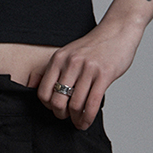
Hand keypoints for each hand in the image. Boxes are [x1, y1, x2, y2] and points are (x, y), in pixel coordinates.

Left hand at [27, 23, 142, 129]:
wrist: (118, 30)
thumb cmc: (94, 46)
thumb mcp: (69, 53)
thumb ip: (56, 70)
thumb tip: (34, 85)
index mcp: (59, 59)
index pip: (44, 93)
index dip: (49, 106)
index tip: (56, 108)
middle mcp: (71, 63)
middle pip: (57, 102)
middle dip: (61, 115)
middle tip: (67, 116)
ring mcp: (87, 69)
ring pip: (75, 105)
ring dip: (76, 119)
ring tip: (79, 121)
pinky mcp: (103, 75)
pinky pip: (91, 104)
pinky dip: (87, 118)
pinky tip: (87, 121)